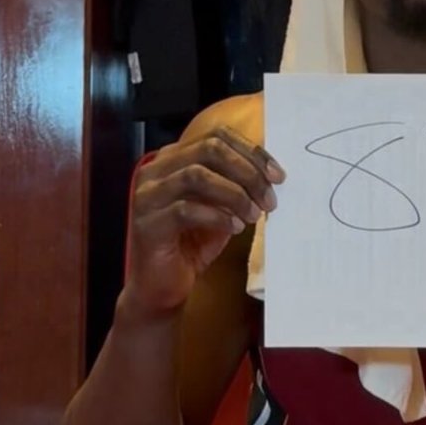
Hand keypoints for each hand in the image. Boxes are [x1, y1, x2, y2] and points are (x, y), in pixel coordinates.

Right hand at [123, 127, 285, 319]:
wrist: (161, 287)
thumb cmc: (191, 245)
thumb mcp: (220, 209)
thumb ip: (236, 186)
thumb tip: (271, 175)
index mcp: (173, 159)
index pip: (216, 136)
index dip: (251, 152)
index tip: (278, 175)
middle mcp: (156, 171)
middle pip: (208, 150)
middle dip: (247, 172)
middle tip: (269, 199)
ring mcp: (147, 195)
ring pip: (196, 175)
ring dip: (234, 194)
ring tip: (253, 215)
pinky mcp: (147, 223)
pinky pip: (185, 210)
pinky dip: (217, 216)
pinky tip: (234, 228)